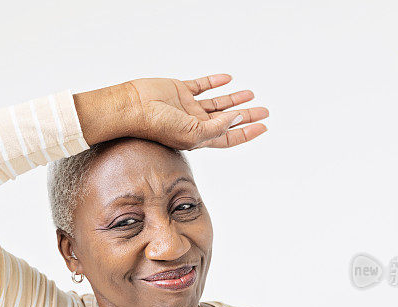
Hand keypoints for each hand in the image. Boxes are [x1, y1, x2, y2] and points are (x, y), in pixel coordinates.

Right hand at [123, 74, 268, 149]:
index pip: (229, 137)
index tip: (264, 127)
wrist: (133, 107)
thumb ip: (219, 127)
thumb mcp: (192, 134)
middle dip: (247, 116)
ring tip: (251, 94)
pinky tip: (228, 78)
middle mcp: (195, 123)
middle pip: (227, 120)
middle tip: (264, 111)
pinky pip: (201, 85)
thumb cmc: (157, 126)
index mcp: (198, 137)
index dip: (247, 133)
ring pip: (217, 103)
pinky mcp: (180, 90)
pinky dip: (215, 82)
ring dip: (234, 99)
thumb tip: (239, 118)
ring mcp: (187, 106)